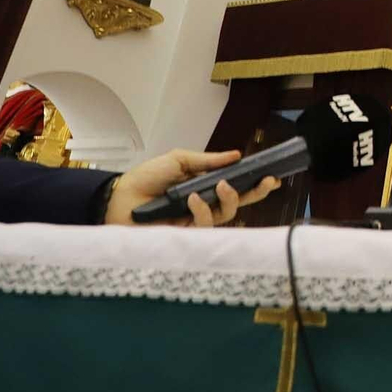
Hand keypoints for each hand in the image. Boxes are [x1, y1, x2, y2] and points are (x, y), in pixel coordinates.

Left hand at [103, 149, 279, 226]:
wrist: (119, 198)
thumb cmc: (145, 179)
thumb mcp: (178, 160)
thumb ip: (207, 160)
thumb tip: (235, 155)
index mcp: (205, 187)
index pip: (236, 187)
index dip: (255, 184)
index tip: (272, 176)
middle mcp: (204, 206)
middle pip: (238, 205)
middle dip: (256, 194)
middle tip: (266, 182)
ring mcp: (195, 221)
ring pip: (226, 216)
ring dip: (229, 199)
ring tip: (220, 185)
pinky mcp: (184, 236)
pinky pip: (204, 225)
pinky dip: (202, 210)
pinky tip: (193, 199)